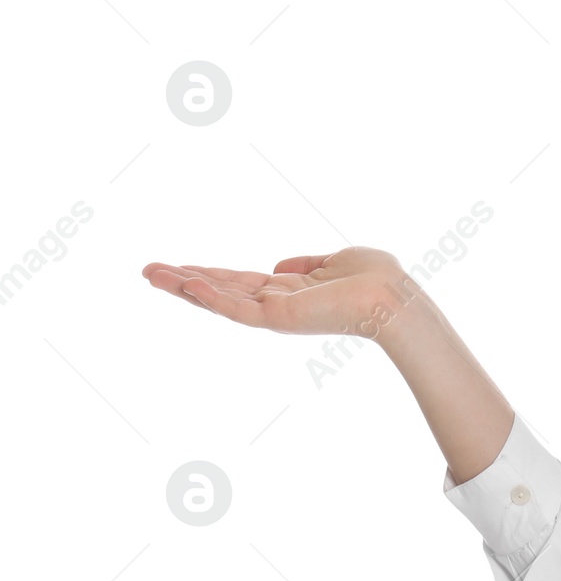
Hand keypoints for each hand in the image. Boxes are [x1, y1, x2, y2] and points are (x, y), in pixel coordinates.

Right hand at [142, 246, 426, 344]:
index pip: (241, 282)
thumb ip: (307, 263)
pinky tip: (186, 283)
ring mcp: (276, 314)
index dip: (210, 274)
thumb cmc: (376, 278)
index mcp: (291, 292)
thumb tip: (280, 266)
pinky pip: (237, 310)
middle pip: (222, 291)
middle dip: (184, 280)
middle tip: (147, 270)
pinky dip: (211, 297)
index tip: (180, 267)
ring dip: (185, 287)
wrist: (393, 298)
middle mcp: (278, 305)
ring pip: (221, 301)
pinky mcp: (279, 319)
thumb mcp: (337, 260)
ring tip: (151, 273)